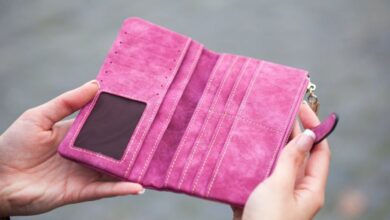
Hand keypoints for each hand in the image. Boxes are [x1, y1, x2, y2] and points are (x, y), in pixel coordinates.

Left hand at [0, 80, 143, 215]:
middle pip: (115, 147)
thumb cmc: (12, 145)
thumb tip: (96, 84)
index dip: (122, 118)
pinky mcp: (81, 191)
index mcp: (77, 134)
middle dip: (134, 142)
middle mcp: (85, 153)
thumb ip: (67, 102)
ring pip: (115, 169)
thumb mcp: (39, 116)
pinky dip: (122, 188)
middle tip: (158, 134)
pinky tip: (138, 185)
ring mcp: (85, 172)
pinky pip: (105, 189)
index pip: (105, 124)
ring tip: (154, 160)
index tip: (142, 109)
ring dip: (133, 167)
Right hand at [233, 102, 330, 219]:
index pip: (319, 149)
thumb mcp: (279, 187)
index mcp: (310, 187)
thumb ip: (291, 160)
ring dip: (270, 143)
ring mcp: (278, 191)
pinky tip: (245, 147)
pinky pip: (261, 171)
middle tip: (277, 109)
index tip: (300, 106)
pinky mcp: (260, 194)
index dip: (314, 127)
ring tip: (260, 123)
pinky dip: (255, 158)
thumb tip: (308, 136)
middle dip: (289, 131)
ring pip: (277, 160)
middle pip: (298, 153)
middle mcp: (297, 187)